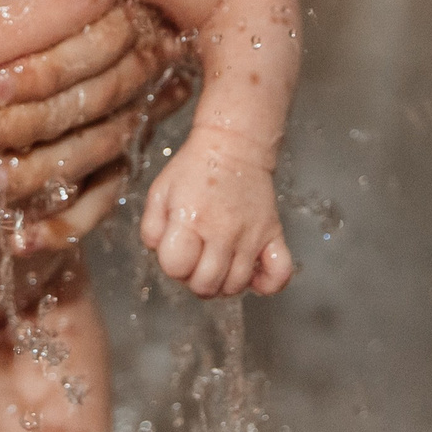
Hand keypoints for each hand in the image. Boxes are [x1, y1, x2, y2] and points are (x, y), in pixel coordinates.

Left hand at [0, 0, 196, 254]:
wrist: (72, 6)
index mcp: (126, 12)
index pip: (93, 53)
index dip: (39, 74)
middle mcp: (139, 65)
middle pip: (91, 106)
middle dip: (24, 126)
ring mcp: (129, 113)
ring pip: (94, 152)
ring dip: (34, 175)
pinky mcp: (116, 158)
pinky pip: (102, 197)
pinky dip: (64, 223)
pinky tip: (20, 240)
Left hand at [142, 126, 292, 297]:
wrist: (233, 146)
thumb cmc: (194, 170)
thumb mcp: (159, 193)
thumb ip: (151, 230)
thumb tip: (161, 255)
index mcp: (190, 219)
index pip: (176, 267)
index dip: (172, 264)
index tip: (176, 249)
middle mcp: (222, 231)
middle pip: (206, 285)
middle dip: (194, 279)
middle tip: (195, 260)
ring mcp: (251, 236)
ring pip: (236, 285)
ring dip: (222, 282)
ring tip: (217, 262)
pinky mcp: (273, 235)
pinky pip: (279, 274)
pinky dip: (267, 284)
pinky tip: (252, 274)